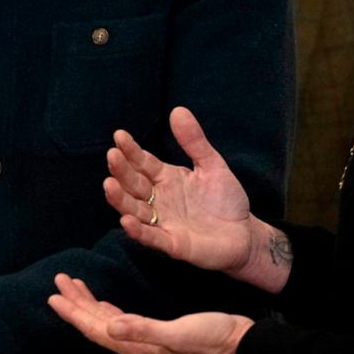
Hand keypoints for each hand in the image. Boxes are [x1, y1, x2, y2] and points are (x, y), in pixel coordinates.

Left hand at [48, 273, 250, 353]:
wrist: (241, 346)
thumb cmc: (212, 337)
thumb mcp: (178, 332)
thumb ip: (143, 329)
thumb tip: (110, 326)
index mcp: (137, 348)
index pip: (95, 329)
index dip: (73, 312)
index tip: (53, 294)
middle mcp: (136, 348)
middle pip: (96, 324)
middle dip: (76, 303)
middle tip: (59, 280)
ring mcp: (146, 343)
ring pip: (107, 322)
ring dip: (89, 304)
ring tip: (73, 286)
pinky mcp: (156, 335)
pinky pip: (121, 321)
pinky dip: (106, 309)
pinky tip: (103, 304)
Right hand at [103, 107, 254, 275]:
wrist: (245, 234)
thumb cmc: (226, 200)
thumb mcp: (213, 165)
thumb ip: (195, 141)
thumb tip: (178, 110)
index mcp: (165, 178)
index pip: (142, 162)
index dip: (131, 150)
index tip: (119, 135)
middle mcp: (158, 199)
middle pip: (134, 184)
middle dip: (121, 170)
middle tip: (112, 155)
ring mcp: (163, 222)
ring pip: (135, 209)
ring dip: (120, 199)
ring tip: (109, 184)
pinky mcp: (173, 244)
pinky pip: (152, 237)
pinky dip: (138, 231)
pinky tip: (126, 221)